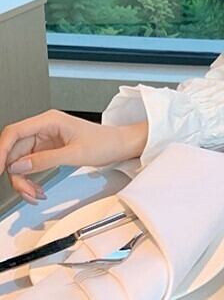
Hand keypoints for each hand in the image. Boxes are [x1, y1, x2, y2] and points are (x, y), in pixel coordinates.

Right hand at [0, 109, 141, 204]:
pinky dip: (31, 180)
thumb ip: (45, 160)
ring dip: (23, 181)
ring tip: (35, 194)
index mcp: (50, 120)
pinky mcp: (48, 150)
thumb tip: (18, 165)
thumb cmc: (105, 142)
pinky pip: (30, 166)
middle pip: (13, 151)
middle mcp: (44, 128)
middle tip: (26, 192)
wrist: (120, 145)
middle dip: (16, 175)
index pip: (14, 132)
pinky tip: (38, 190)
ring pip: (19, 162)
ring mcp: (45, 139)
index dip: (0, 150)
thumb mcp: (75, 154)